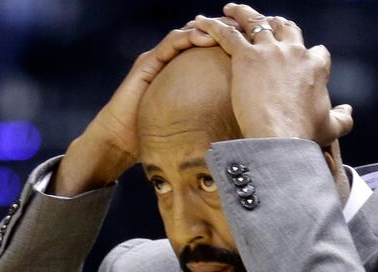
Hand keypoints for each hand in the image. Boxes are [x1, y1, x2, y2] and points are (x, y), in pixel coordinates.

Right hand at [52, 21, 237, 195]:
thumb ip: (212, 120)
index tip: (256, 41)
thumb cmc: (156, 137)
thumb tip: (243, 131)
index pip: (212, 49)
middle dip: (225, 28)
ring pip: (187, 33)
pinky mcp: (147, 63)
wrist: (122, 140)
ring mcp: (158, 59)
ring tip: (229, 27)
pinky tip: (204, 37)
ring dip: (209, 28)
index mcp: (185, 73)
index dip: (233, 42)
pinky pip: (170, 44)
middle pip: (202, 35)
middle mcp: (172, 61)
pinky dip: (187, 37)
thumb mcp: (193, 126)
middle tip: (248, 26)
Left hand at [193, 4, 352, 145]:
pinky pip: (226, 34)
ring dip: (242, 13)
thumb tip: (348, 110)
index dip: (310, 54)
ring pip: (255, 22)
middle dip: (276, 23)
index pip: (316, 52)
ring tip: (230, 9)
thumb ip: (343, 118)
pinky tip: (199, 21)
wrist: (282, 138)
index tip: (302, 58)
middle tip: (265, 23)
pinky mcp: (246, 58)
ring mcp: (269, 52)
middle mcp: (294, 52)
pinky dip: (212, 26)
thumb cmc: (305, 136)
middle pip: (286, 28)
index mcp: (316, 66)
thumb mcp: (332, 128)